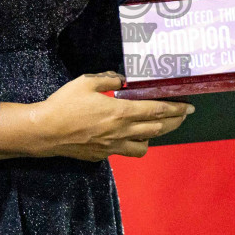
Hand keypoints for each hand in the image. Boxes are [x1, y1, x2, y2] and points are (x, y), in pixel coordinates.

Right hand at [0, 72, 193, 160]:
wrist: (45, 132)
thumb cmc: (64, 104)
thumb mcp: (86, 82)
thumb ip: (108, 79)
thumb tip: (122, 80)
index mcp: (121, 112)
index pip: (157, 110)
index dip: (175, 109)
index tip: (188, 107)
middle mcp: (122, 132)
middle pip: (157, 129)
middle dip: (174, 122)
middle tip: (183, 116)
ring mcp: (113, 147)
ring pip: (144, 146)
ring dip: (154, 136)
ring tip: (155, 127)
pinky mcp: (103, 155)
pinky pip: (124, 151)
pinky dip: (131, 143)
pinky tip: (126, 136)